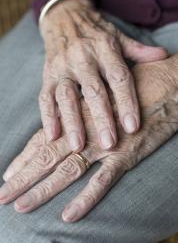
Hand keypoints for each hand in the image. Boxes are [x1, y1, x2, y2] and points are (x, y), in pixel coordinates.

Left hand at [1, 54, 177, 222]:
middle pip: (48, 156)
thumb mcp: (106, 94)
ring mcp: (105, 144)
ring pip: (68, 170)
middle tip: (2, 196)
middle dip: (24, 177)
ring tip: (21, 206)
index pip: (46, 138)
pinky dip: (86, 198)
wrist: (167, 84)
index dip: (25, 157)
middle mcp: (86, 131)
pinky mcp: (127, 154)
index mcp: (80, 116)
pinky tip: (69, 215)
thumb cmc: (136, 87)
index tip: (8, 174)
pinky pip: (103, 181)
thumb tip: (74, 119)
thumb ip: (88, 107)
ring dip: (44, 189)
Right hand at [39, 0, 167, 151]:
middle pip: (93, 91)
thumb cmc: (95, 32)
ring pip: (67, 96)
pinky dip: (48, 117)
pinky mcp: (47, 75)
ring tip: (78, 146)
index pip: (119, 78)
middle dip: (101, 118)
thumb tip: (162, 56)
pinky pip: (45, 97)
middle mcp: (82, 58)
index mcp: (105, 49)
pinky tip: (53, 135)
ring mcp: (62, 67)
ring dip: (72, 122)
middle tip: (108, 143)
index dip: (127, 102)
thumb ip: (138, 50)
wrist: (65, 17)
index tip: (132, 127)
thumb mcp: (118, 37)